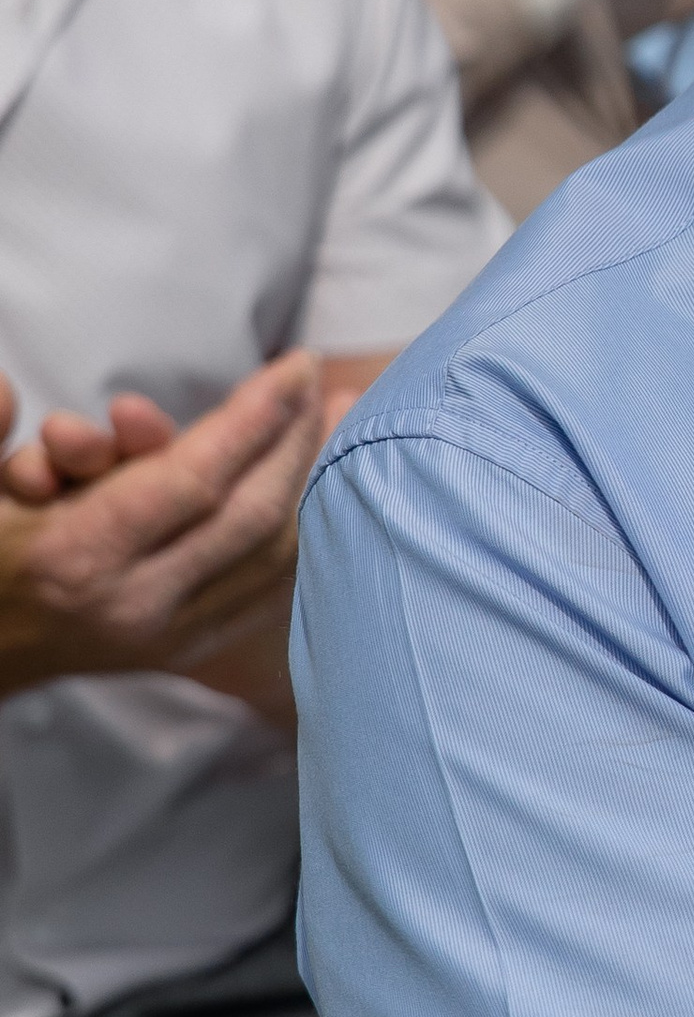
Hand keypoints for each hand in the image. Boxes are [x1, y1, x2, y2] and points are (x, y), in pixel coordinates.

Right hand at [0, 354, 324, 699]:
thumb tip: (9, 390)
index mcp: (75, 558)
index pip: (194, 481)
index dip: (255, 419)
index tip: (296, 365)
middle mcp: (133, 604)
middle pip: (251, 516)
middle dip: (296, 441)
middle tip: (322, 382)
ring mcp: (169, 637)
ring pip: (274, 556)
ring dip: (314, 479)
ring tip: (339, 416)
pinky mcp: (191, 651)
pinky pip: (272, 588)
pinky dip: (303, 529)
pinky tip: (320, 480)